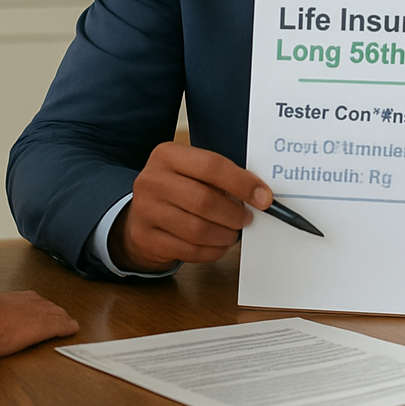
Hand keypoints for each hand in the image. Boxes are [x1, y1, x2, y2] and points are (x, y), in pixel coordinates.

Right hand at [0, 291, 78, 364]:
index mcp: (16, 297)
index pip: (34, 300)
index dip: (40, 309)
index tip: (40, 314)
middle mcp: (30, 301)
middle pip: (48, 306)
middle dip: (54, 313)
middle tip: (60, 320)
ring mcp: (38, 313)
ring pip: (57, 314)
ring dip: (62, 320)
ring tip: (68, 325)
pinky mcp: (44, 326)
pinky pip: (62, 325)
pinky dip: (68, 328)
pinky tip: (72, 329)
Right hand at [108, 141, 271, 271]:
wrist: (140, 212)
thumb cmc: (176, 188)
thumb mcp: (191, 171)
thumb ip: (219, 177)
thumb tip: (258, 193)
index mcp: (167, 155)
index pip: (211, 166)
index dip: (242, 183)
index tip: (264, 197)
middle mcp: (152, 180)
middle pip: (204, 200)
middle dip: (234, 214)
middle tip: (248, 218)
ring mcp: (145, 210)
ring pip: (197, 229)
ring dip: (224, 235)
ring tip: (233, 232)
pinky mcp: (146, 238)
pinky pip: (188, 250)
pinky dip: (211, 251)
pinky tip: (218, 244)